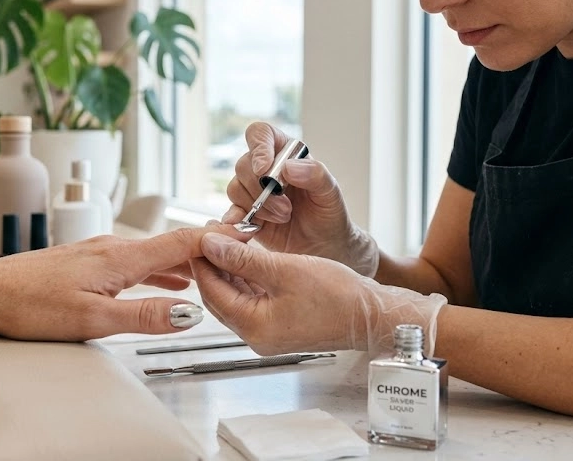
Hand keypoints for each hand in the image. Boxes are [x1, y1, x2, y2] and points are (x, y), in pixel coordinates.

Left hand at [0, 224, 249, 341]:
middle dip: (208, 253)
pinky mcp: (88, 262)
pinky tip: (168, 285)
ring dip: (185, 264)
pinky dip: (161, 271)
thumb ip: (143, 316)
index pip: (182, 241)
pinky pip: (137, 262)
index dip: (217, 239)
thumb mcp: (92, 319)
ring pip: (155, 254)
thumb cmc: (28, 305)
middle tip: (241, 262)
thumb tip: (189, 313)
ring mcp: (99, 252)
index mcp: (121, 258)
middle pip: (173, 245)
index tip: (248, 238)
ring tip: (213, 276)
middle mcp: (113, 248)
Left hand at [191, 233, 447, 356]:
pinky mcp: (278, 326)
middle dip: (212, 265)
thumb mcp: (286, 268)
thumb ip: (244, 258)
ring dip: (228, 270)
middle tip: (212, 235)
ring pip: (233, 297)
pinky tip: (246, 257)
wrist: (372, 315)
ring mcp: (267, 333)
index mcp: (255, 327)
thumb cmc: (339, 295)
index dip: (203, 260)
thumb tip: (210, 244)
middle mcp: (256, 336)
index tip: (201, 234)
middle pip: (218, 296)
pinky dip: (245, 279)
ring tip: (228, 241)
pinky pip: (250, 301)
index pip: (212, 291)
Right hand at [223, 122, 380, 276]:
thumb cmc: (329, 214)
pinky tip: (253, 228)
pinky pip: (230, 211)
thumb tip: (288, 167)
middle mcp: (265, 168)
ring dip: (258, 207)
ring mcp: (252, 191)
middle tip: (286, 209)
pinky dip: (237, 220)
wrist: (324, 247)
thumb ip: (315, 174)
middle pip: (244, 164)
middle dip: (262, 190)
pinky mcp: (245, 214)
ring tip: (283, 219)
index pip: (260, 134)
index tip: (264, 171)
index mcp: (285, 153)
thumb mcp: (330, 193)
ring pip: (235, 188)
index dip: (258, 148)